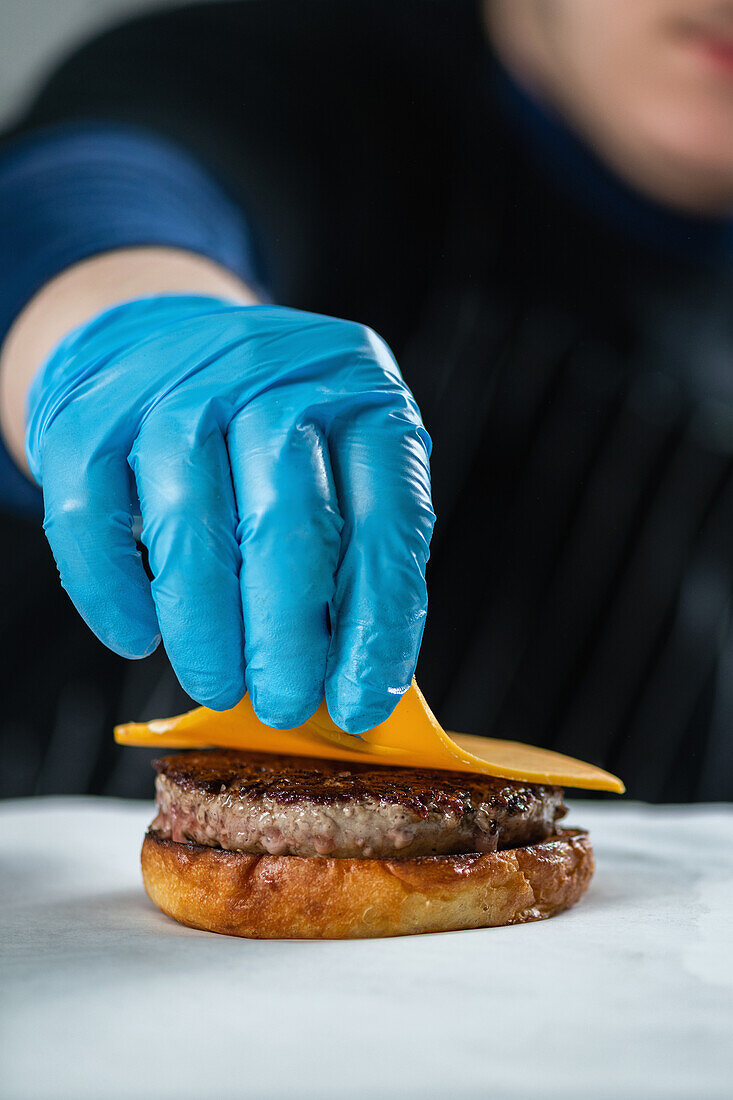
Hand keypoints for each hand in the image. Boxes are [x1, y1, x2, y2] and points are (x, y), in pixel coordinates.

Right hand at [26, 295, 433, 731]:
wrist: (162, 338)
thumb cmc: (267, 433)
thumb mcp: (340, 464)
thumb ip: (355, 555)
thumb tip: (356, 682)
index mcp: (362, 393)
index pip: (387, 519)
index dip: (378, 624)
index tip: (361, 703)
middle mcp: (273, 373)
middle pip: (287, 518)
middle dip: (287, 635)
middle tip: (284, 705)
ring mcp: (175, 383)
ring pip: (189, 520)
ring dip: (204, 626)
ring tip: (219, 683)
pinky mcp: (92, 409)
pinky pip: (91, 513)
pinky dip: (112, 590)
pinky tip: (137, 638)